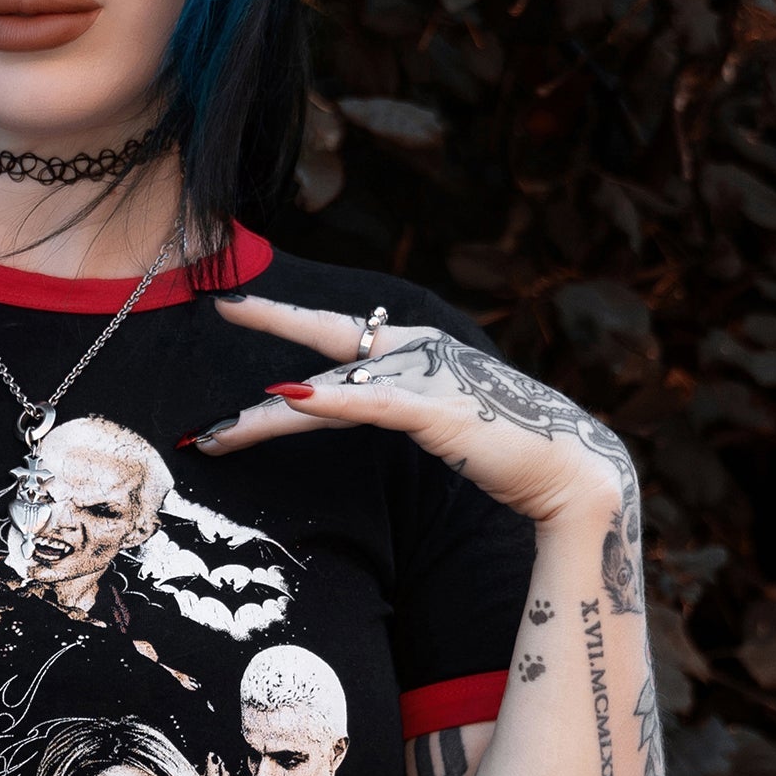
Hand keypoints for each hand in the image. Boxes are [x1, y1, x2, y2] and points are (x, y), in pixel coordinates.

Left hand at [188, 296, 635, 539]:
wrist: (571, 470)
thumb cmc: (507, 448)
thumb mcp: (440, 420)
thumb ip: (397, 406)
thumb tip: (349, 406)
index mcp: (417, 349)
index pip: (335, 334)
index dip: (281, 320)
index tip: (232, 306)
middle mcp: (416, 352)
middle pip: (320, 371)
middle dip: (260, 404)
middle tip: (203, 421)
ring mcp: (426, 377)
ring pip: (331, 393)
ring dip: (271, 420)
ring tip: (221, 436)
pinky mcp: (437, 410)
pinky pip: (371, 405)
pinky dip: (329, 402)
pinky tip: (287, 399)